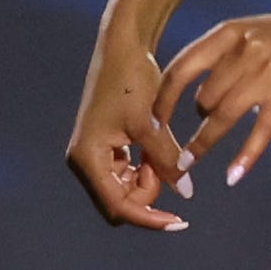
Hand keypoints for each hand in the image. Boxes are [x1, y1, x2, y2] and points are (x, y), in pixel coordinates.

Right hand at [66, 43, 195, 231]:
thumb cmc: (132, 80)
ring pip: (126, 190)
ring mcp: (93, 155)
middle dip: (148, 194)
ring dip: (149, 180)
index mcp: (87, 157)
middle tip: (170, 165)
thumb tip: (186, 193)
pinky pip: (127, 174)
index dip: (149, 217)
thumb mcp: (152, 123)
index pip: (118, 205)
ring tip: (162, 150)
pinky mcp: (105, 147)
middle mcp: (84, 161)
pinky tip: (156, 149)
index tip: (180, 221)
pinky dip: (146, 169)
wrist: (123, 48)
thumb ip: (167, 159)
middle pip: (120, 202)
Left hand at [159, 6, 270, 188]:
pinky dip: (245, 157)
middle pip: (204, 97)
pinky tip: (233, 175)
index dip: (163, 99)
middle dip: (196, 120)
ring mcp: (266, 74)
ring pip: (224, 116)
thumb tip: (186, 81)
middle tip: (194, 132)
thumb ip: (220, 53)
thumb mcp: (248, 31)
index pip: (182, 68)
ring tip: (191, 160)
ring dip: (205, 142)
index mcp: (227, 34)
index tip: (152, 121)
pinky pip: (260, 133)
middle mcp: (243, 52)